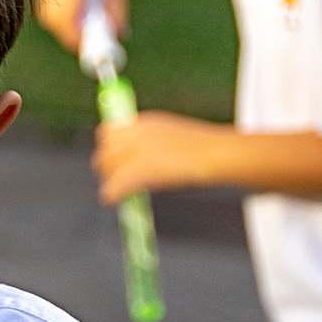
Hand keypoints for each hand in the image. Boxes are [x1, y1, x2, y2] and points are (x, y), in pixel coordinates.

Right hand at [31, 0, 132, 54]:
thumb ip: (116, 15)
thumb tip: (114, 39)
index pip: (66, 19)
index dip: (73, 37)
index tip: (85, 47)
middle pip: (52, 19)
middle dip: (66, 33)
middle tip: (83, 39)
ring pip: (46, 13)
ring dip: (61, 22)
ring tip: (82, 15)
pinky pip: (45, 2)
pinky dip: (57, 10)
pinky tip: (75, 1)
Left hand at [95, 111, 225, 203]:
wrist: (217, 153)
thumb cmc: (205, 148)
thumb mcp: (173, 135)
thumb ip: (152, 142)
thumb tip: (140, 158)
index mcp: (145, 122)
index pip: (109, 131)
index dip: (107, 148)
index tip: (111, 159)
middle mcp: (138, 133)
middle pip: (105, 150)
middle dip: (106, 166)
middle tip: (112, 178)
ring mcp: (138, 150)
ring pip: (108, 167)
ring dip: (109, 180)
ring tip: (114, 191)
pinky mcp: (141, 169)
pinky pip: (115, 184)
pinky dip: (110, 194)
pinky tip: (111, 199)